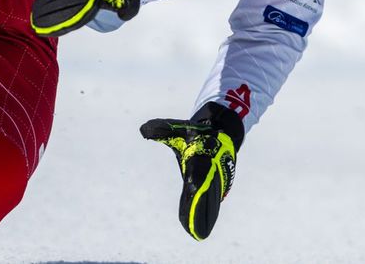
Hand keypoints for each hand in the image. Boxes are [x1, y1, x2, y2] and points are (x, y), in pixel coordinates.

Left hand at [140, 102, 244, 240]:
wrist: (221, 132)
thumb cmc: (196, 134)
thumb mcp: (177, 130)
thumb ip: (160, 130)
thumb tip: (143, 130)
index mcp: (199, 162)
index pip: (197, 182)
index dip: (195, 196)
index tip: (192, 205)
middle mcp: (210, 175)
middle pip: (205, 199)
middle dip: (200, 215)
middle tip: (196, 233)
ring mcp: (217, 182)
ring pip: (211, 203)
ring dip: (205, 218)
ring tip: (198, 234)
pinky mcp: (218, 186)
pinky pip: (213, 203)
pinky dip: (208, 215)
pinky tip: (201, 229)